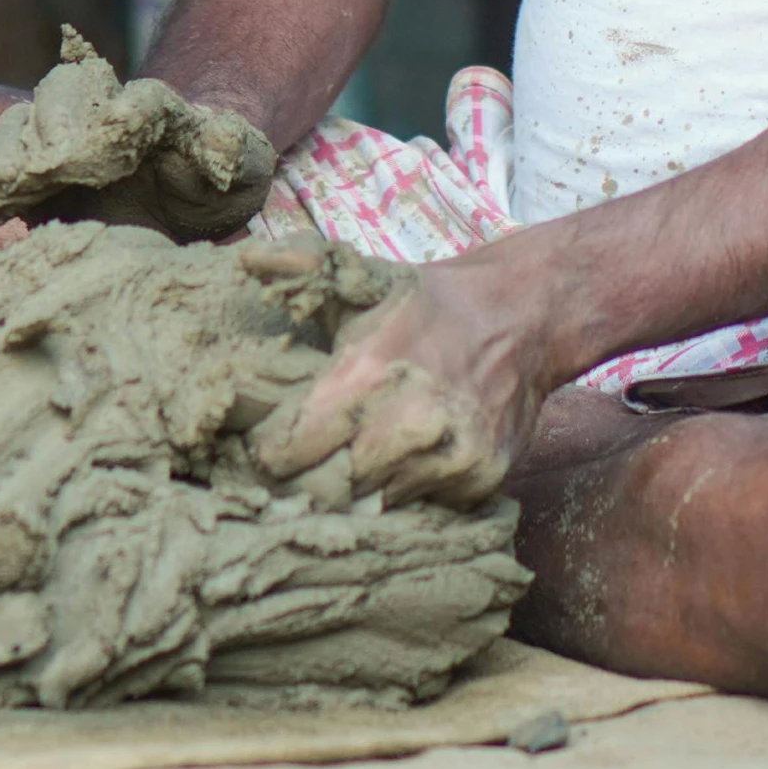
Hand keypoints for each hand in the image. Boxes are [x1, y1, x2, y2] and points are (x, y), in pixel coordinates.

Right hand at [0, 48, 275, 240]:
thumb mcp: (246, 171)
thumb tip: (219, 131)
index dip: (132, 109)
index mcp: (160, 109)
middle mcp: (103, 111)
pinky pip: (2, 160)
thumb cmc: (214, 184)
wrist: (178, 210)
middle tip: (63, 159)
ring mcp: (64, 139)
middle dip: (62, 118)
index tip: (122, 127)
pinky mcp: (34, 175)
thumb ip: (238, 150)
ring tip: (23, 179)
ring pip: (26, 117)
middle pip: (69, 87)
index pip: (146, 98)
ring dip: (20, 145)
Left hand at [245, 244, 553, 507]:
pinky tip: (404, 465)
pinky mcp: (478, 480)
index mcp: (363, 374)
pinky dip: (406, 495)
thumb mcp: (366, 278)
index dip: (269, 451)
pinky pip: (421, 510)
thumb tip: (243, 259)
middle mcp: (405, 423)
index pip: (284, 452)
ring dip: (357, 493)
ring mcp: (446, 458)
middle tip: (305, 466)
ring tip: (353, 465)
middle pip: (323, 491)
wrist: (523, 316)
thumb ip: (304, 267)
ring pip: (371, 507)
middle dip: (306, 482)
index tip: (269, 444)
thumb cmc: (430, 303)